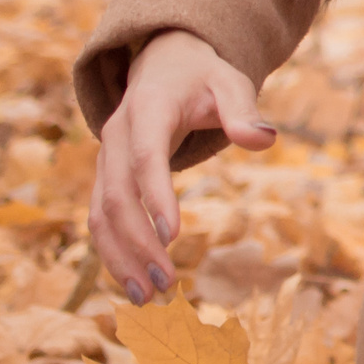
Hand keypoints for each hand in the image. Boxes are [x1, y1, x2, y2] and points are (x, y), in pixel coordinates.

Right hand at [86, 28, 277, 302]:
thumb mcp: (229, 83)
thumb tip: (263, 140)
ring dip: (119, 258)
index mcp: (147, 109)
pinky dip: (113, 253)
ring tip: (146, 298)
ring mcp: (106, 159)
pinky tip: (133, 284)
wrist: (163, 65)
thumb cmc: (203, 77)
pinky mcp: (106, 179)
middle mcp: (116, 136)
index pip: (146, 157)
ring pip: (100, 214)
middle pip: (116, 195)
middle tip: (166, 284)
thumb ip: (243, 111)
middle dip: (138, 243)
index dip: (155, 196)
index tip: (173, 236)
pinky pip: (101, 220)